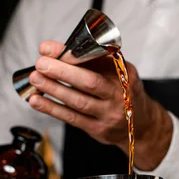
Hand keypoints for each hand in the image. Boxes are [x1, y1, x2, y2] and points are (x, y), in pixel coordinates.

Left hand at [28, 41, 173, 169]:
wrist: (142, 126)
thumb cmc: (125, 93)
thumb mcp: (121, 71)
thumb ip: (96, 61)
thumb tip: (58, 51)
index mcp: (124, 74)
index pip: (97, 59)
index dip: (72, 53)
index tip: (49, 48)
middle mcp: (119, 94)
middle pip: (89, 82)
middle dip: (62, 71)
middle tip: (41, 64)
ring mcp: (109, 114)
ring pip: (78, 101)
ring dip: (54, 89)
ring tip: (35, 79)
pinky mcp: (98, 129)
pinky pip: (72, 118)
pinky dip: (52, 109)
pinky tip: (37, 101)